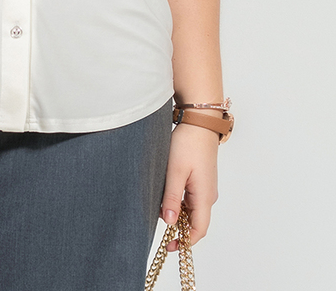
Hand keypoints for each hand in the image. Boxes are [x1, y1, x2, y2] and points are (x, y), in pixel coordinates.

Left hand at [160, 122, 218, 250]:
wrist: (199, 122)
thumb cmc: (188, 143)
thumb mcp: (175, 171)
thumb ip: (171, 197)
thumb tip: (169, 222)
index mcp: (204, 196)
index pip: (199, 229)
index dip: (185, 241)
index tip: (169, 246)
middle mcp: (208, 194)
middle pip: (195, 221)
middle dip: (179, 229)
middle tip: (160, 230)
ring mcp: (205, 187)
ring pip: (192, 210)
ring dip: (177, 214)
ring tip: (159, 210)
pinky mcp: (200, 179)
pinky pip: (190, 198)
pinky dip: (179, 203)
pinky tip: (165, 197)